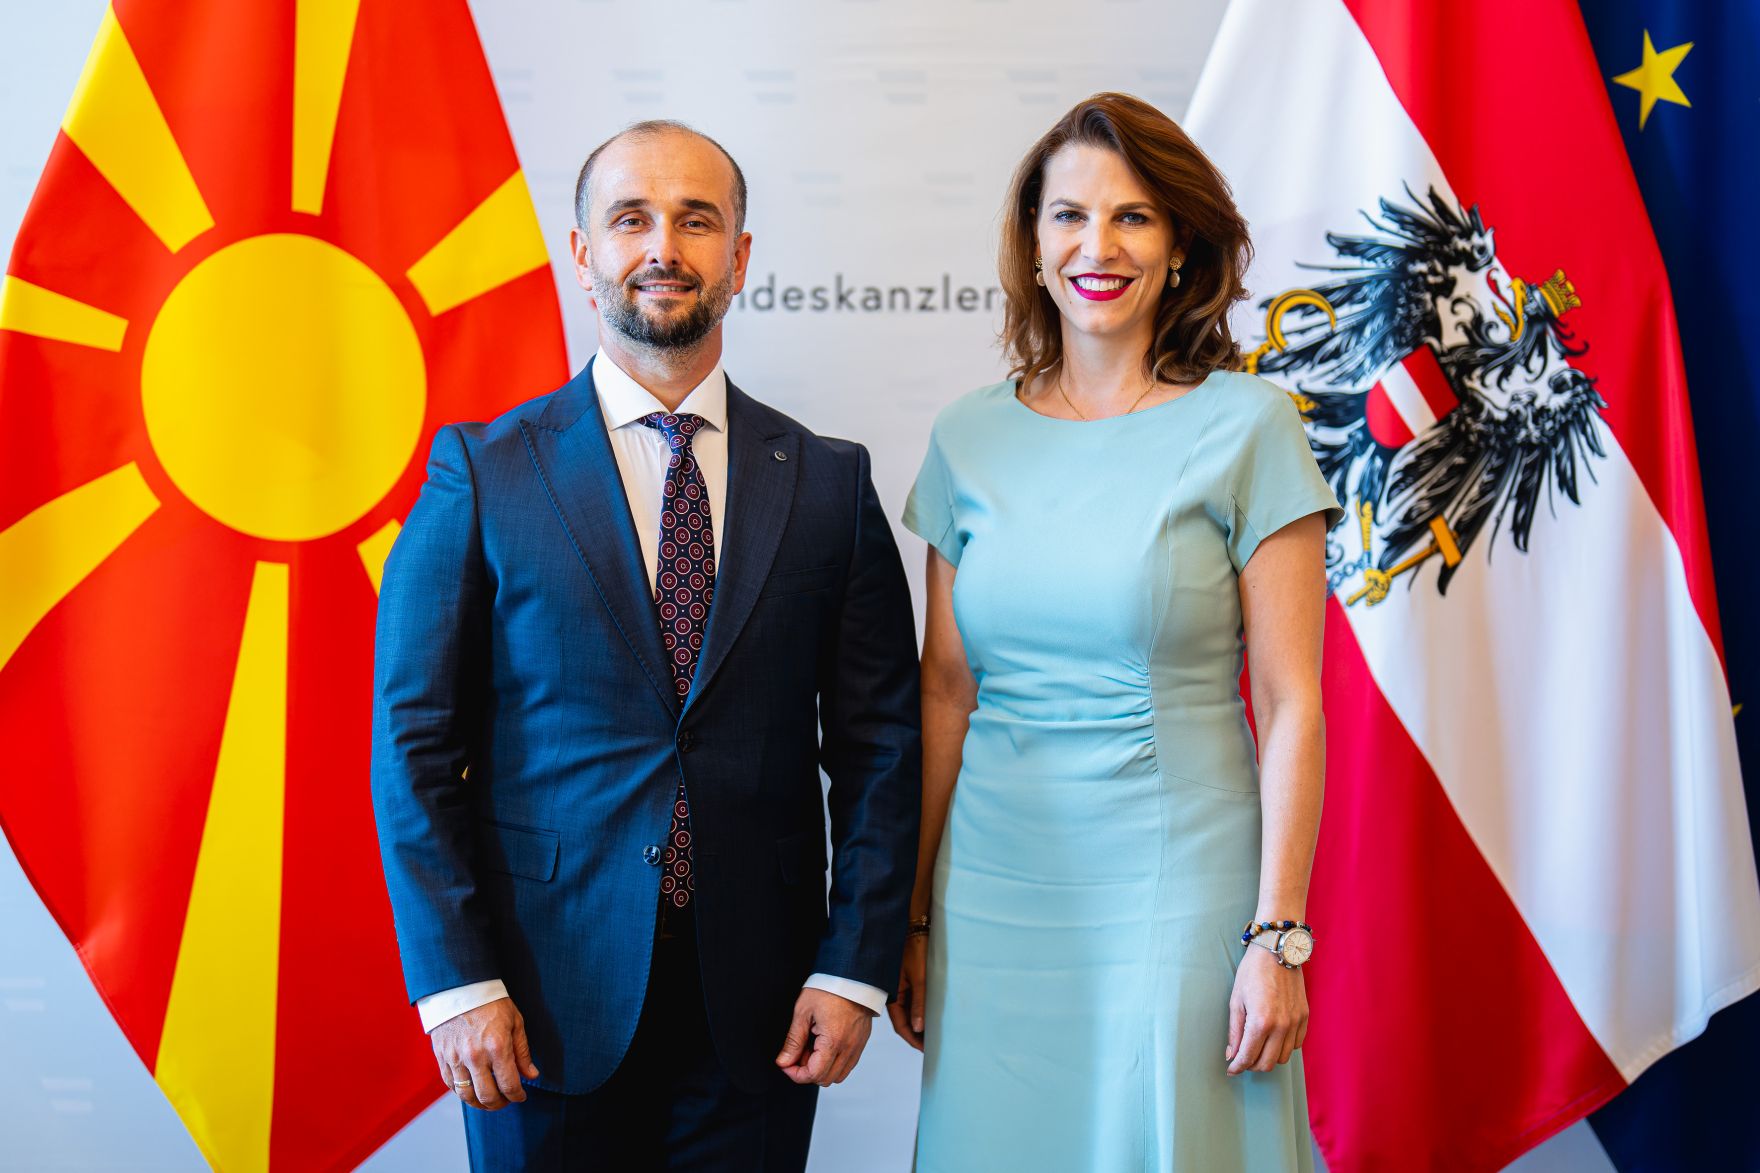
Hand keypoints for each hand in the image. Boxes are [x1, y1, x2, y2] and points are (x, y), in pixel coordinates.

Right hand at [431, 996, 539, 1109]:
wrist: (460, 987)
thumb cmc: (491, 1003)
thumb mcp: (515, 1022)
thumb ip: (522, 1052)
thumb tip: (532, 1075)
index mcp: (497, 1047)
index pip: (509, 1085)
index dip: (517, 1096)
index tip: (521, 1096)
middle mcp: (475, 1056)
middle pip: (487, 1096)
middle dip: (500, 1104)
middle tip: (506, 1100)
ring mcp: (455, 1058)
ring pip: (466, 1095)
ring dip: (480, 1104)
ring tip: (489, 1100)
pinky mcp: (441, 1057)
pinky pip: (451, 1085)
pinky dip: (462, 1092)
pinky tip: (472, 1089)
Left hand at [775, 988, 872, 1085]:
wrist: (852, 974)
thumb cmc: (828, 988)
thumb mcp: (803, 1012)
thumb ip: (793, 1041)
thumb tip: (783, 1062)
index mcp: (833, 1041)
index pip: (813, 1074)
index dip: (795, 1074)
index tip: (786, 1064)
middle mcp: (849, 1048)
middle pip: (826, 1079)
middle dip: (808, 1072)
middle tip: (798, 1052)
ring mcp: (858, 1046)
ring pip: (838, 1075)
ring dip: (822, 1069)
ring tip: (812, 1047)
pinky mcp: (862, 1042)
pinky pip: (848, 1064)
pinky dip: (834, 1062)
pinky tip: (824, 1045)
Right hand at [886, 933, 926, 1050]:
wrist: (913, 926)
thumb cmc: (914, 948)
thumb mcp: (919, 977)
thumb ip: (919, 1002)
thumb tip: (919, 1028)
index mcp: (892, 995)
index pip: (901, 1026)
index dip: (913, 1040)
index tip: (925, 1050)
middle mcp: (894, 994)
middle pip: (904, 1021)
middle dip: (916, 1035)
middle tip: (931, 1046)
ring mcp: (899, 988)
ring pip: (908, 1012)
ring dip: (919, 1024)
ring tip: (933, 1034)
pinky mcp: (905, 981)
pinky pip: (911, 1002)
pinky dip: (920, 1011)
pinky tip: (930, 1016)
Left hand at [1225, 946, 1308, 1074]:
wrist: (1277, 950)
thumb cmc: (1252, 972)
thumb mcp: (1236, 1000)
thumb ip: (1235, 1031)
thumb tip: (1231, 1055)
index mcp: (1261, 1022)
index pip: (1248, 1057)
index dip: (1237, 1067)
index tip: (1231, 1070)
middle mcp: (1282, 1026)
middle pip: (1268, 1063)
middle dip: (1252, 1065)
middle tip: (1242, 1060)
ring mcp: (1296, 1022)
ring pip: (1284, 1057)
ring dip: (1269, 1057)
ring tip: (1257, 1048)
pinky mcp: (1305, 1017)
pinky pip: (1296, 1044)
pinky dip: (1284, 1047)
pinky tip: (1273, 1038)